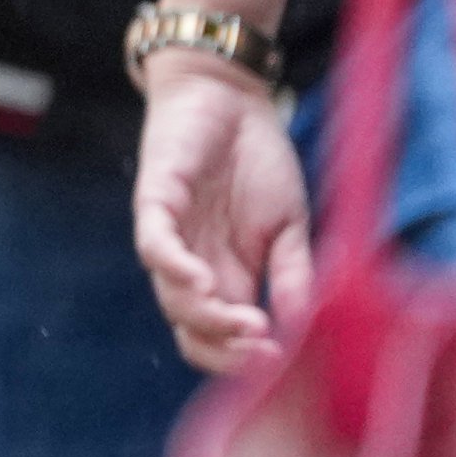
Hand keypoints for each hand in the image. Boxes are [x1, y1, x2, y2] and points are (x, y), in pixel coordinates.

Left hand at [133, 55, 309, 372]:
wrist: (232, 98)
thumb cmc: (258, 161)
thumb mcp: (290, 225)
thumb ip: (293, 273)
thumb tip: (301, 325)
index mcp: (228, 277)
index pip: (219, 336)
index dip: (241, 356)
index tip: (277, 357)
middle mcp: (195, 265)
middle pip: (191, 329)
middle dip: (224, 348)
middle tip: (261, 347)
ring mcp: (173, 235)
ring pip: (172, 296)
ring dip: (206, 317)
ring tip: (245, 324)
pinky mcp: (156, 201)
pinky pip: (154, 244)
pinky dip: (173, 267)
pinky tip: (201, 282)